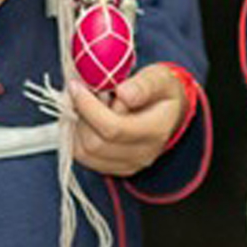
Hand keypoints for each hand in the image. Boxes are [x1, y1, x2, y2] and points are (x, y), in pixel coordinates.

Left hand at [66, 63, 189, 175]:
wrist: (170, 112)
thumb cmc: (161, 92)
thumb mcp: (159, 78)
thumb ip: (143, 85)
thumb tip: (124, 94)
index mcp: (155, 130)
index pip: (114, 128)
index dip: (89, 107)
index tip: (76, 86)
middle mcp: (143, 154)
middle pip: (95, 144)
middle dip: (82, 116)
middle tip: (84, 93)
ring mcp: (128, 165)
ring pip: (85, 153)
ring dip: (78, 126)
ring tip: (87, 105)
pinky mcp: (115, 168)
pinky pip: (85, 158)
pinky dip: (78, 137)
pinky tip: (87, 119)